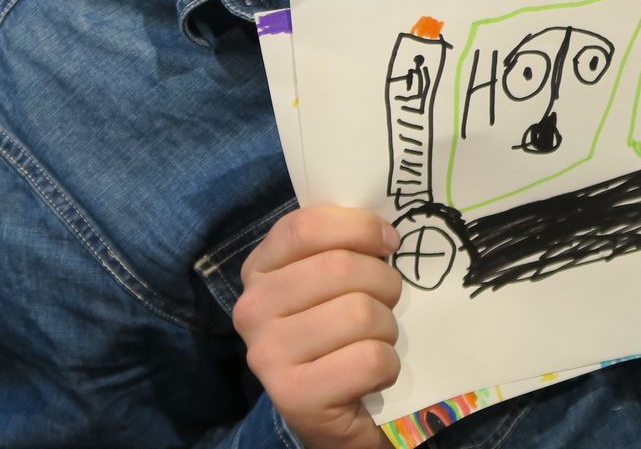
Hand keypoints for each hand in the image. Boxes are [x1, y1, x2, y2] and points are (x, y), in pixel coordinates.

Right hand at [233, 207, 405, 448]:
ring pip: (360, 313)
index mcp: (259, 271)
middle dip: (384, 283)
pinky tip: (372, 375)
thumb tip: (386, 233)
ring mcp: (267, 355)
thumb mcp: (330, 283)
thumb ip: (342, 246)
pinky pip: (369, 359)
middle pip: (340, 267)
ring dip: (386, 328)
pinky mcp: (294, 397)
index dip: (359, 227)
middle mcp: (252, 310)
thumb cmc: (337, 335)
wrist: (330, 414)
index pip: (306, 226)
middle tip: (385, 303)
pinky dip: (387, 366)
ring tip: (375, 341)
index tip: (389, 243)